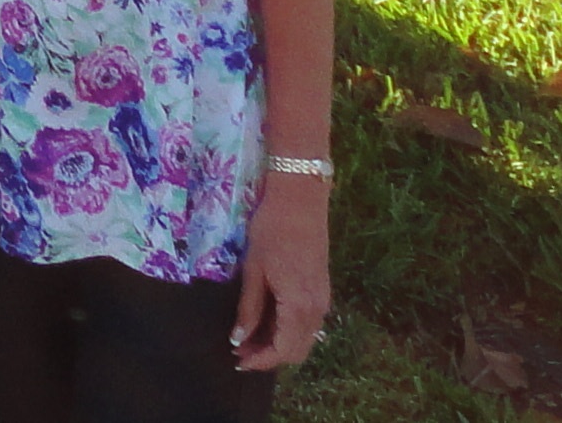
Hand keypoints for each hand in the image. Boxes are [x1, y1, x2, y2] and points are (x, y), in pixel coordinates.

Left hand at [232, 175, 330, 369]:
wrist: (300, 201)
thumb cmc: (271, 231)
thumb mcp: (254, 270)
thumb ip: (249, 308)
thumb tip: (239, 338)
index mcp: (299, 306)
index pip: (284, 350)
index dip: (261, 361)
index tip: (238, 361)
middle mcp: (317, 309)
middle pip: (298, 350)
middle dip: (270, 356)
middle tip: (240, 350)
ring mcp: (323, 300)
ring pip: (304, 337)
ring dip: (279, 343)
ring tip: (249, 336)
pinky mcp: (321, 289)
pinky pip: (308, 322)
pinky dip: (288, 329)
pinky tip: (266, 320)